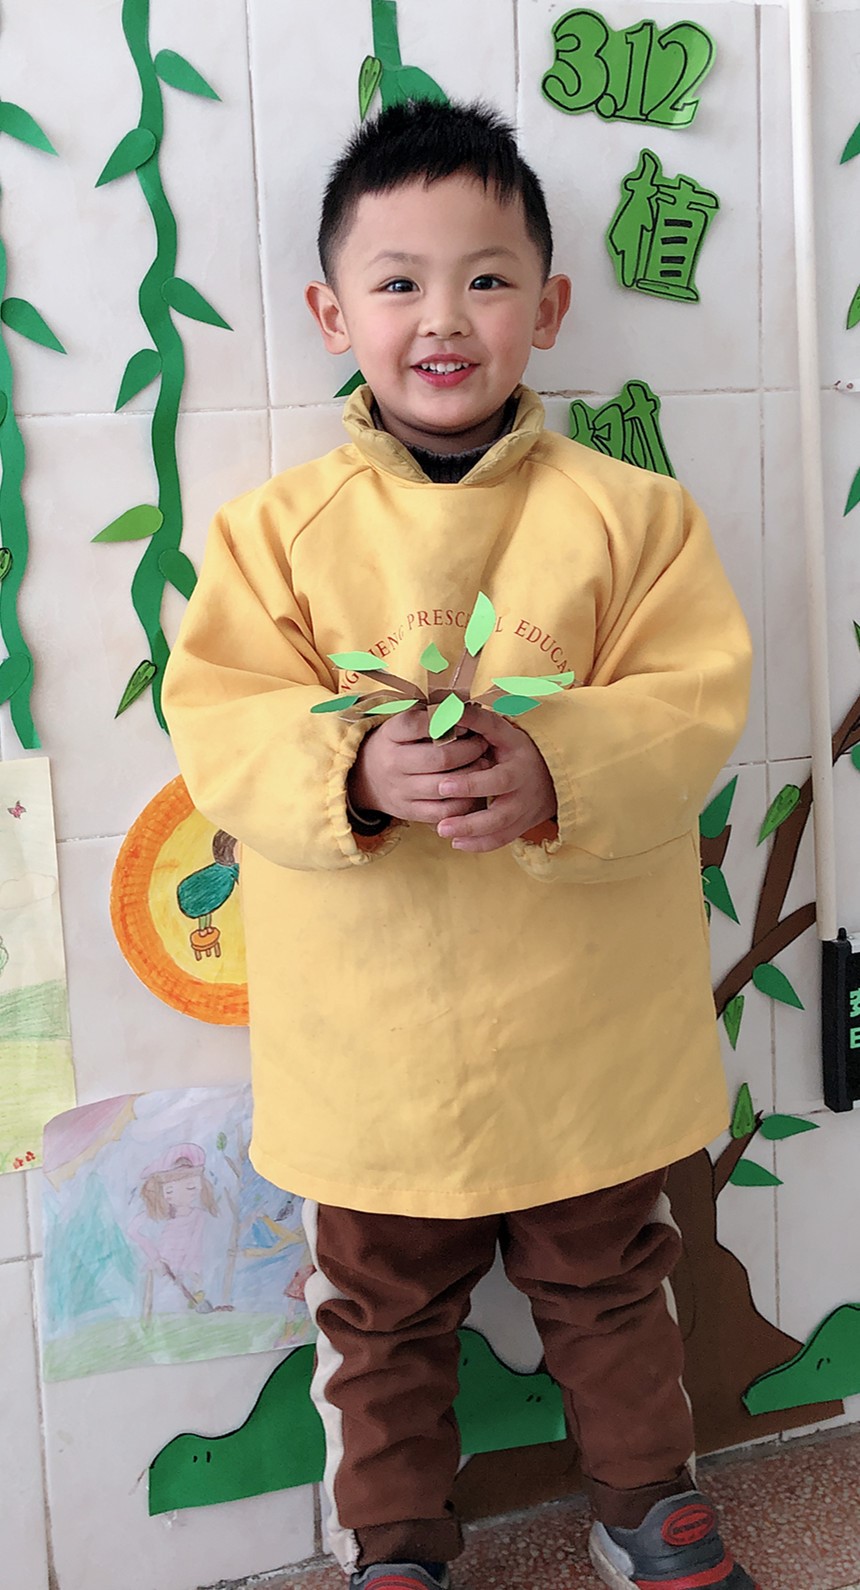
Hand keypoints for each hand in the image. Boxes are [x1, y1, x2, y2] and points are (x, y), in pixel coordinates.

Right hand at [348, 706, 492, 824]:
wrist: (365, 779)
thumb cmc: (395, 745)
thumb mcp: (401, 725)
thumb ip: (428, 716)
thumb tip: (465, 708)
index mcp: (390, 735)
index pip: (418, 724)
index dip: (447, 721)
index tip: (465, 722)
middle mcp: (393, 763)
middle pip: (440, 758)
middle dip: (469, 750)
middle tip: (482, 744)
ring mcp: (400, 790)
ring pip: (445, 786)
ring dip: (471, 775)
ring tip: (483, 765)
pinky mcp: (409, 812)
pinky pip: (443, 811)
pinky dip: (463, 802)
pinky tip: (473, 790)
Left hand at [434, 705, 556, 851]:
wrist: (551, 774)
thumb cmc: (516, 749)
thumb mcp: (504, 731)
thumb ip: (479, 721)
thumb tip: (450, 708)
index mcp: (518, 765)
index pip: (496, 777)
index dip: (471, 783)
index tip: (443, 783)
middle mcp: (522, 791)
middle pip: (498, 810)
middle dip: (469, 815)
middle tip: (440, 814)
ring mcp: (522, 812)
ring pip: (497, 829)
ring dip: (470, 832)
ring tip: (442, 830)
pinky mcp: (519, 827)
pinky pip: (500, 840)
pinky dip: (479, 845)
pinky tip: (456, 843)